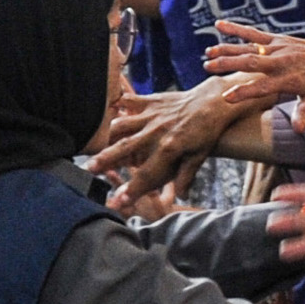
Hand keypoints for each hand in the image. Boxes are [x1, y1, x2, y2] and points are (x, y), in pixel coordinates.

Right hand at [89, 83, 268, 200]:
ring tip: (97, 144)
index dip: (132, 190)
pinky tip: (111, 110)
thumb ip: (186, 175)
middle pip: (126, 149)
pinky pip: (130, 101)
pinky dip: (119, 105)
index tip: (117, 202)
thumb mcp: (199, 157)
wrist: (215, 102)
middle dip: (106, 160)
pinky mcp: (151, 101)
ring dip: (108, 136)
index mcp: (170, 149)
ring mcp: (152, 115)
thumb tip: (180, 195)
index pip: (147, 175)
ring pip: (122, 125)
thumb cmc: (208, 132)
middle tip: (89, 170)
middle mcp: (157, 132)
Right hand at [201, 21, 304, 126]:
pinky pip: (254, 32)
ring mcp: (278, 47)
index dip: (244, 93)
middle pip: (250, 62)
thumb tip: (299, 129)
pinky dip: (237, 28)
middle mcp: (281, 61)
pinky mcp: (278, 38)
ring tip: (208, 53)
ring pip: (248, 46)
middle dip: (228, 65)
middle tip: (208, 68)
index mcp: (288, 79)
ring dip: (227, 48)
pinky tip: (219, 24)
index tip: (226, 98)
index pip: (262, 88)